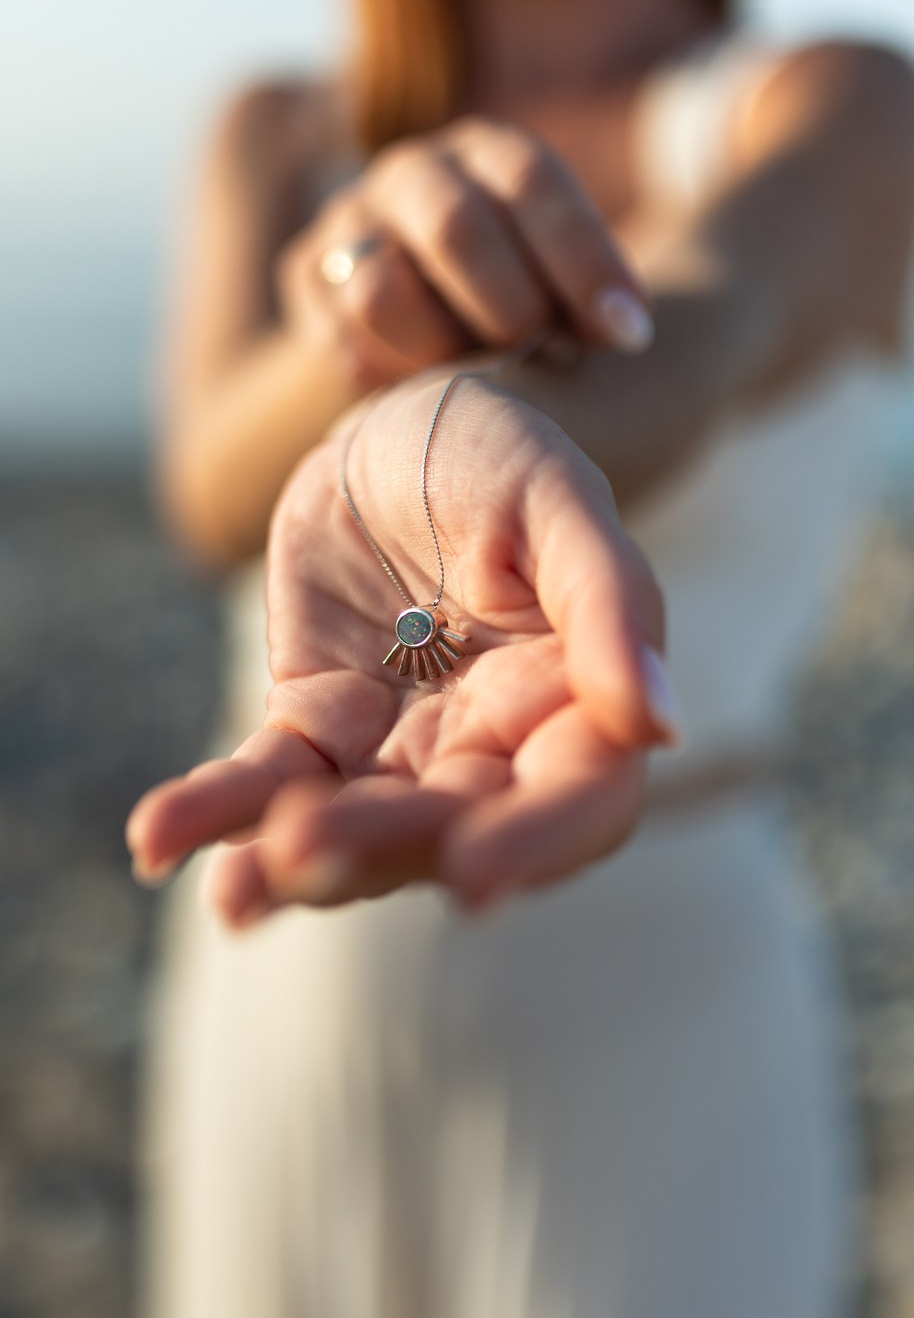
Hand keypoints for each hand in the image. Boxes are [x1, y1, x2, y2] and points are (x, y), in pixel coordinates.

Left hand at [127, 370, 678, 923]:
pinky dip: (216, 814)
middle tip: (306, 847)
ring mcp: (399, 748)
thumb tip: (660, 727)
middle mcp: (493, 747)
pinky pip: (268, 782)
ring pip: (353, 826)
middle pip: (449, 830)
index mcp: (574, 702)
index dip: (535, 846)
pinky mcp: (315, 729)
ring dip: (293, 859)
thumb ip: (609, 604)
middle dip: (381, 849)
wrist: (393, 425)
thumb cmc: (498, 453)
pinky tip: (158, 840)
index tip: (475, 877)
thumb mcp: (557, 500)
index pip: (576, 801)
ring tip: (238, 891)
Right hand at [277, 116, 654, 389]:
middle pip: (455, 227)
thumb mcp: (567, 293)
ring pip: (381, 289)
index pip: (532, 181)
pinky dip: (390, 375)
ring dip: (441, 349)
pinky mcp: (306, 275)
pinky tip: (420, 387)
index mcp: (490, 157)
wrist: (421, 342)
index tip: (630, 333)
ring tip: (472, 373)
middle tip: (540, 357)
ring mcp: (350, 221)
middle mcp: (414, 174)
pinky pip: (343, 340)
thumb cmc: (519, 316)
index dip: (585, 259)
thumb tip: (627, 330)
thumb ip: (588, 298)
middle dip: (508, 308)